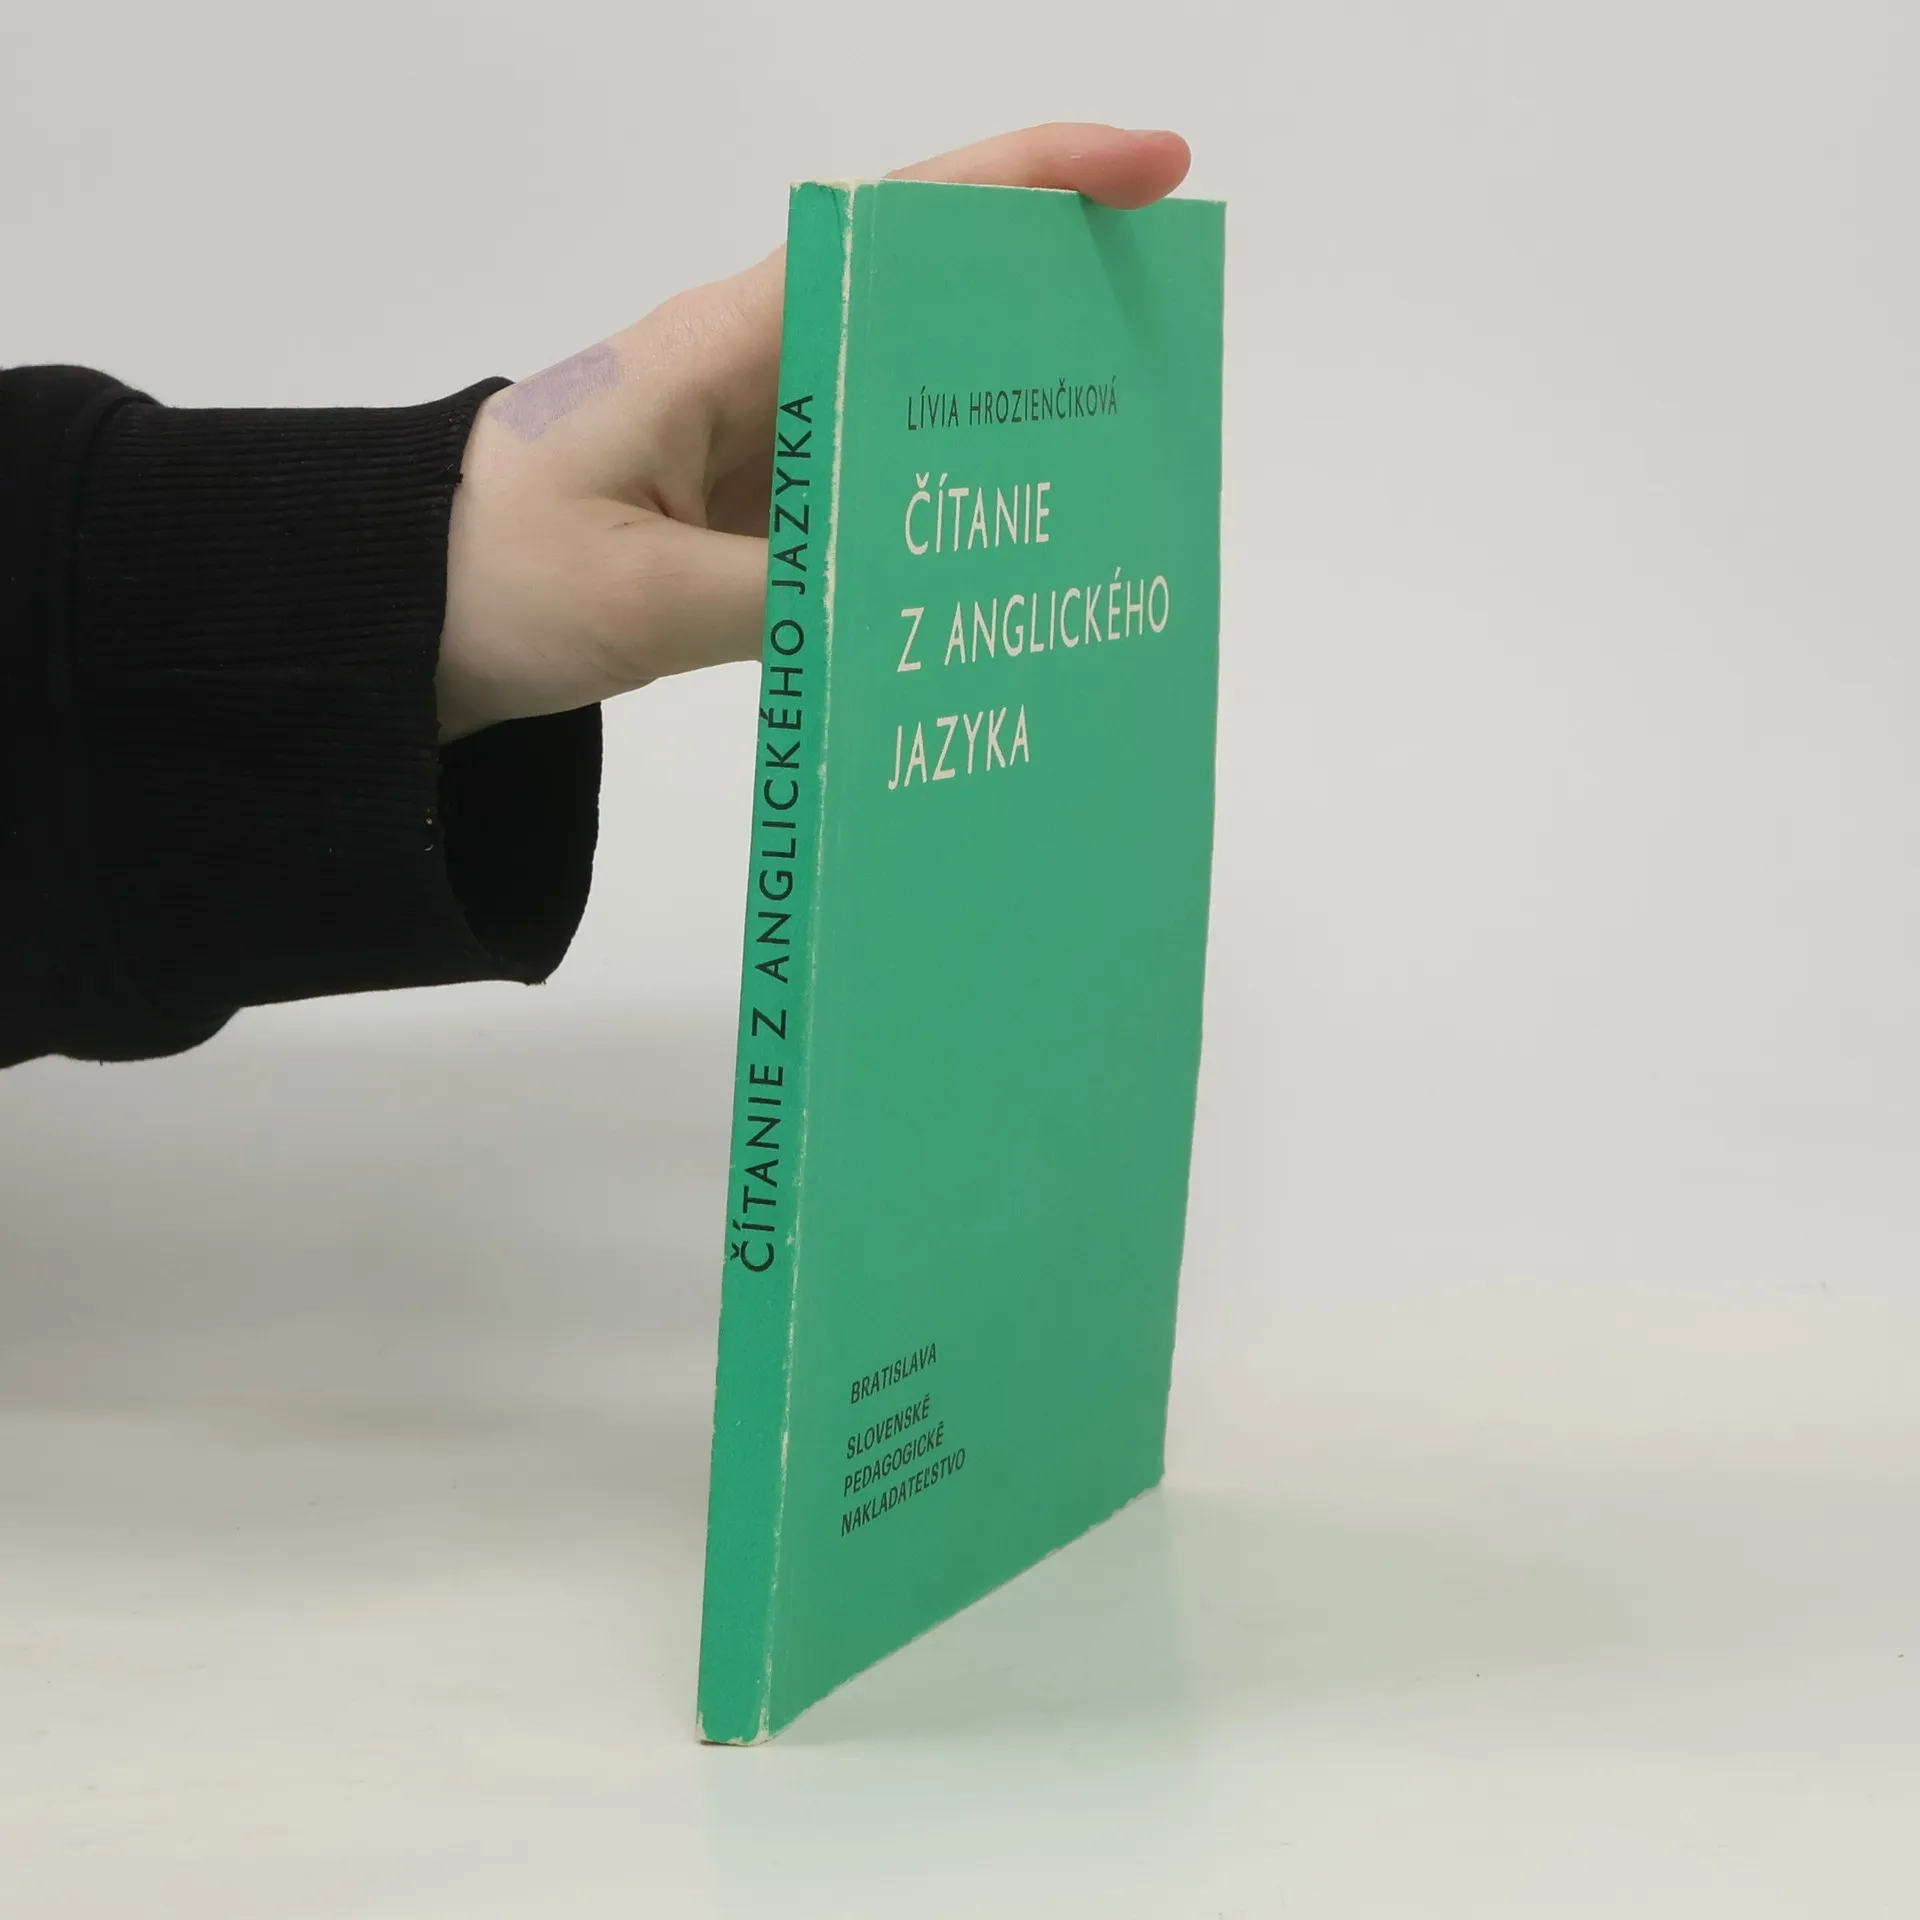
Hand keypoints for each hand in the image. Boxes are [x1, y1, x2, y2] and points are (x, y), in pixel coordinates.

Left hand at [436, 123, 1190, 740]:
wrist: (403, 608)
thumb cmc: (490, 572)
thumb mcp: (634, 597)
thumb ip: (777, 600)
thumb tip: (906, 600)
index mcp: (722, 343)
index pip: (897, 231)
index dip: (1030, 183)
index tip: (1148, 169)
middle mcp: (755, 369)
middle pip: (930, 301)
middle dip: (1051, 300)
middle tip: (1167, 345)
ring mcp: (761, 438)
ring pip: (911, 400)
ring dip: (1007, 421)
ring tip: (1115, 465)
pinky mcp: (757, 504)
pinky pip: (872, 487)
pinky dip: (940, 507)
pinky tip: (999, 556)